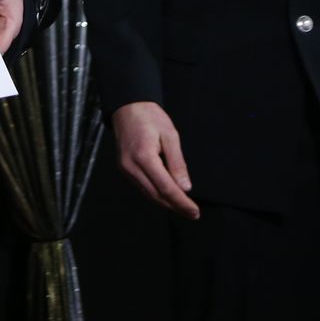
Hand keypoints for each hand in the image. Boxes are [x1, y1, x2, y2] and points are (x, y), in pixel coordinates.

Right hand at [112, 101, 198, 219]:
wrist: (127, 106)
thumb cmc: (150, 117)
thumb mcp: (170, 135)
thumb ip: (177, 162)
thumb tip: (185, 187)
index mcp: (144, 157)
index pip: (166, 187)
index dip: (181, 202)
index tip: (195, 211)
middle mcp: (131, 167)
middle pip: (156, 195)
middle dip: (175, 206)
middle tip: (193, 214)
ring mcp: (125, 169)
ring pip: (148, 194)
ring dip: (166, 203)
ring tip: (184, 208)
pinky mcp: (124, 169)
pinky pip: (142, 187)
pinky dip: (156, 194)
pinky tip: (168, 196)